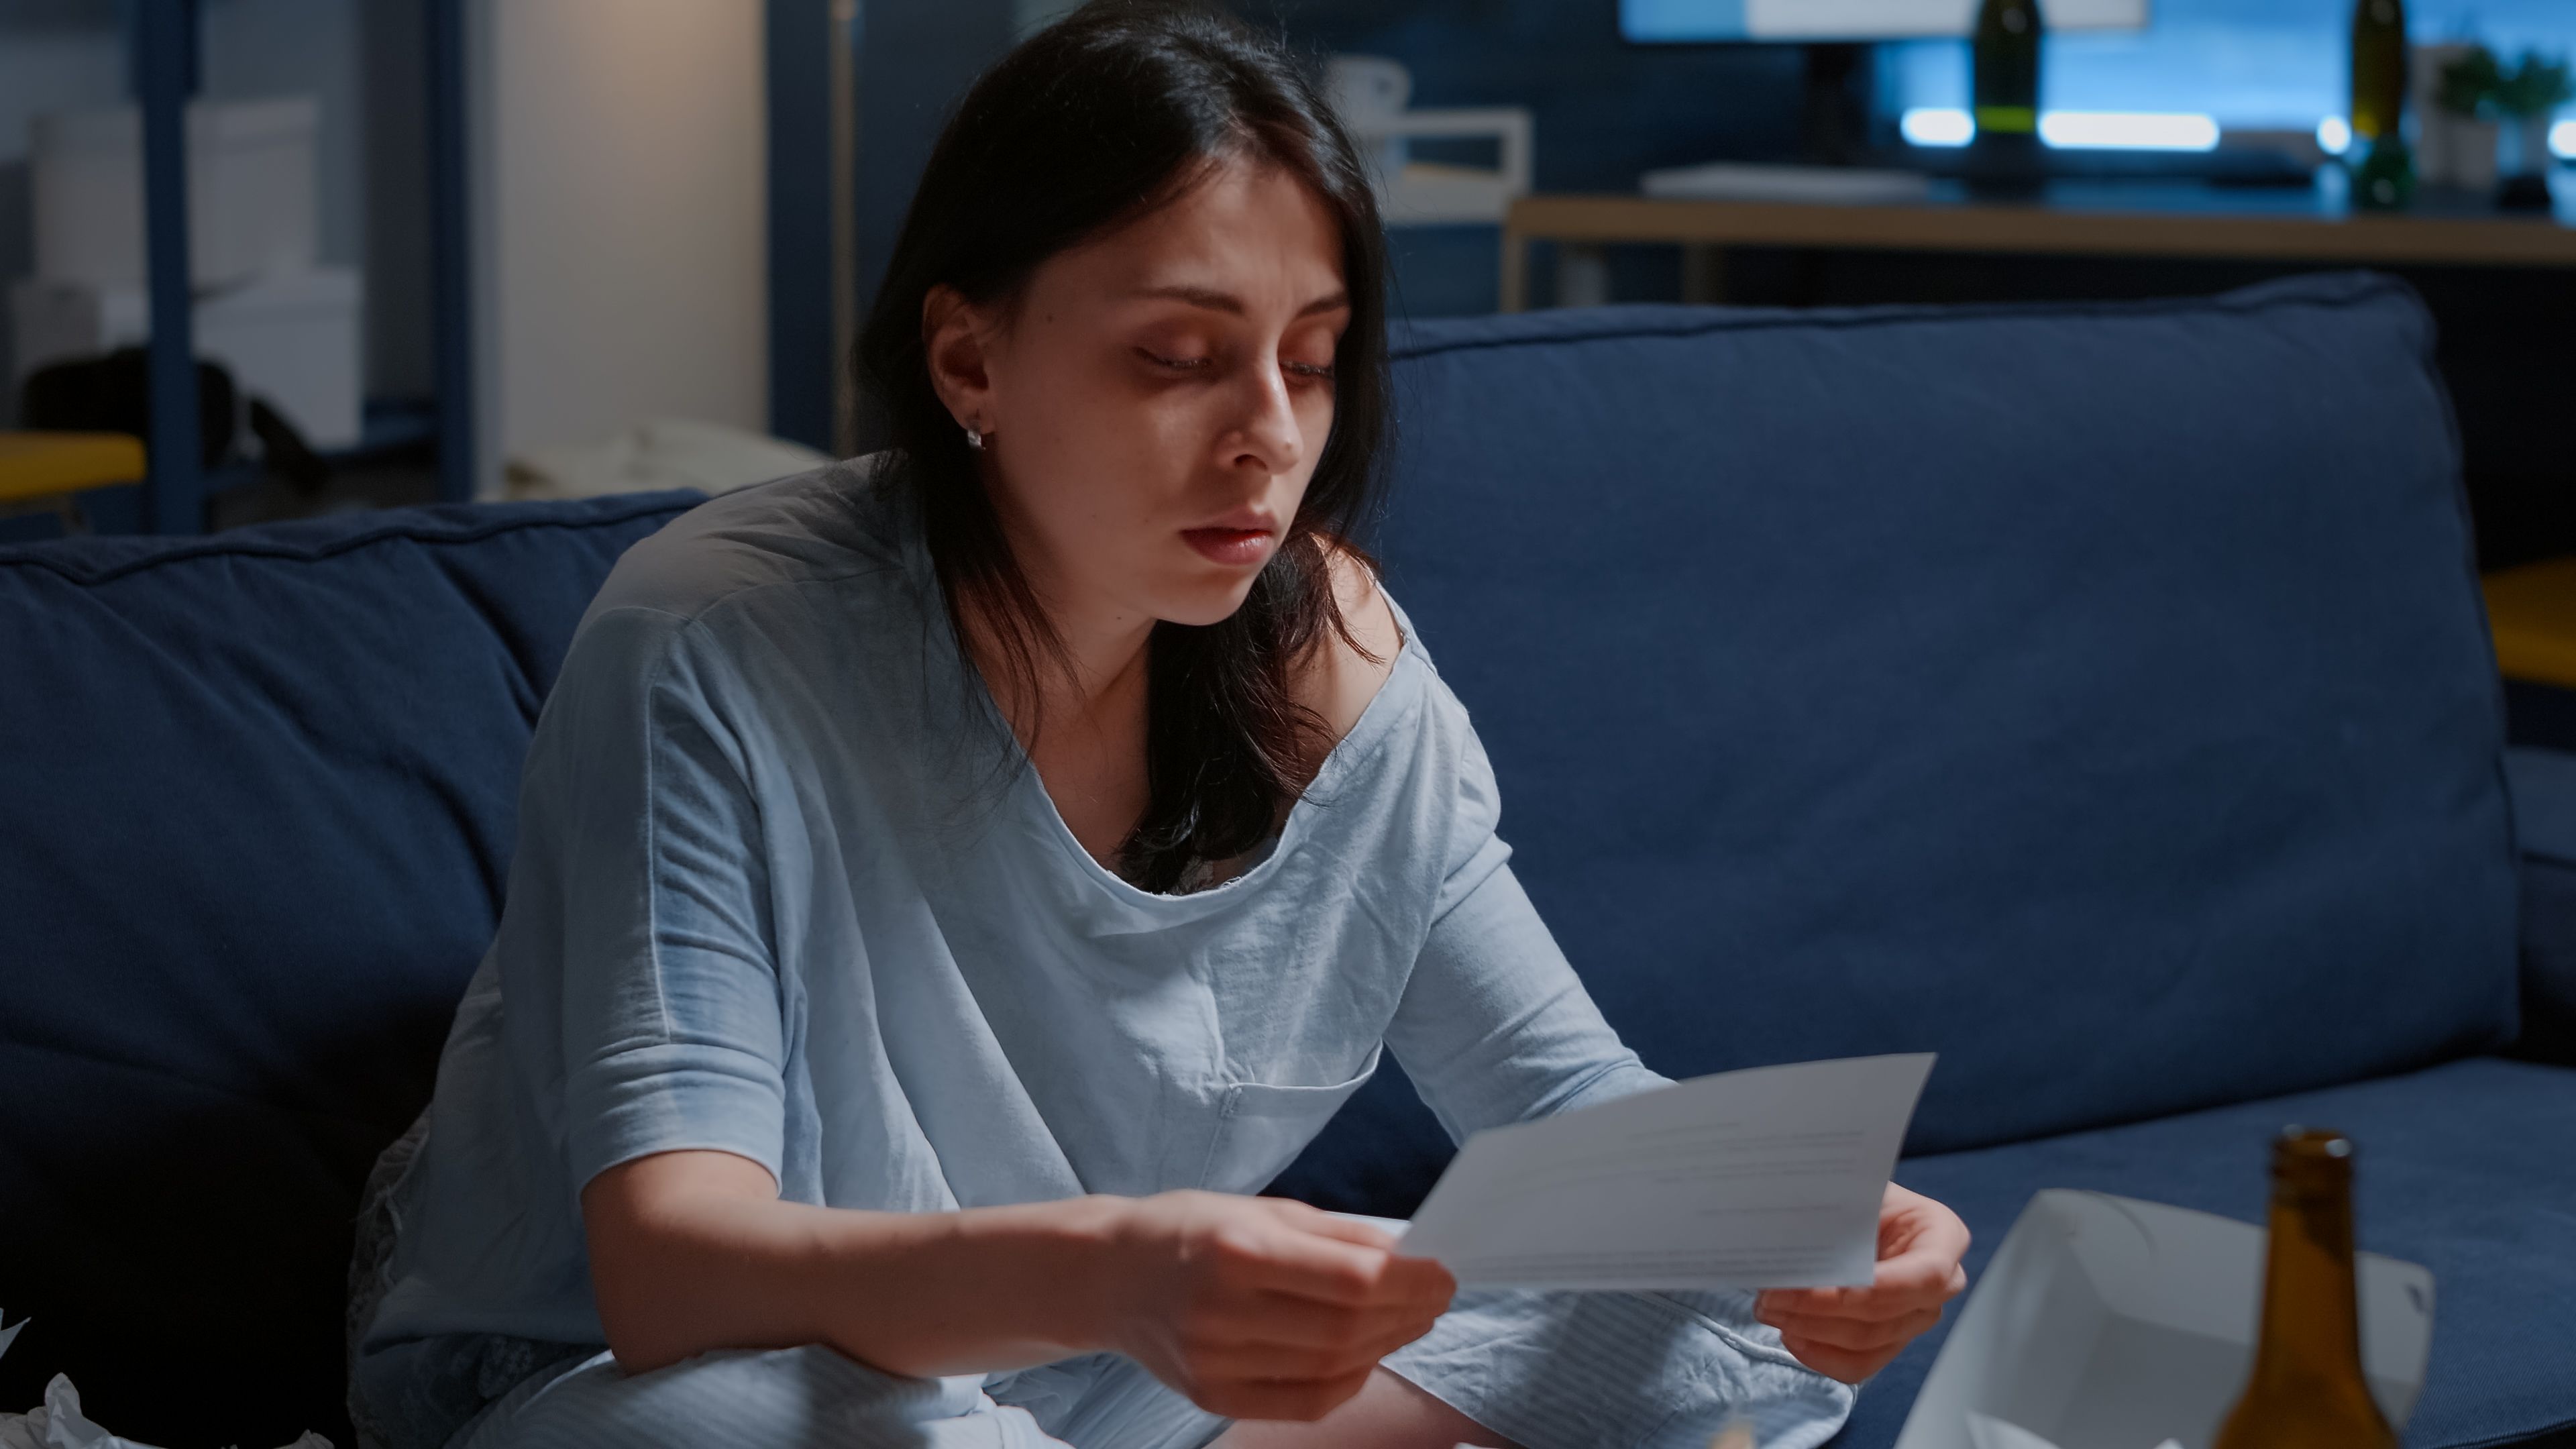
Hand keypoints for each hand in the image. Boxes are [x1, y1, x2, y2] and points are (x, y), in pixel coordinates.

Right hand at [1093, 1191, 1457, 1421]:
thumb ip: (1335, 1236)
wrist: (1108, 1275)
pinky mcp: (1211, 1395)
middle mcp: (1223, 1311)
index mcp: (1238, 1250)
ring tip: (1409, 1322)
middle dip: (1407, 1314)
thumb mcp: (1262, 1209)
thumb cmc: (1190, 1229)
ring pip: (1331, 1369)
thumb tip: (1409, 1256)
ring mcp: (1215, 1361)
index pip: (1353, 1280)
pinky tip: (1367, 1356)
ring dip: (1386, 1346)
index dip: (1412, 1281)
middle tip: (1436, 1298)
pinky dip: (1348, 1381)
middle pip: (1348, 1329)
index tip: (1444, 1273)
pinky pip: (1303, 1402)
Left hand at [1754, 1181, 1969, 1382]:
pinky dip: (1821, 1355)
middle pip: (1888, 1314)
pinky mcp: (1891, 1342)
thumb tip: (1792, 1222)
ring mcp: (1917, 1318)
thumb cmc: (1861, 1194)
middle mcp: (1940, 1284)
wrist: (1861, 1210)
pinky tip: (1791, 1334)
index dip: (1879, 1287)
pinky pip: (1861, 1365)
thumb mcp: (1855, 1187)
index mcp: (1942, 1236)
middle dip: (1822, 1309)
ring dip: (1812, 1330)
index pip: (1925, 1274)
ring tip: (1770, 1310)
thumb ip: (1837, 1203)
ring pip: (1869, 1343)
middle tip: (1770, 1296)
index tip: (1827, 1283)